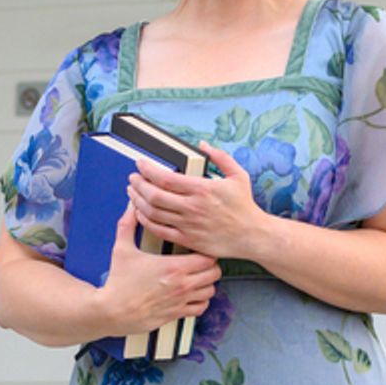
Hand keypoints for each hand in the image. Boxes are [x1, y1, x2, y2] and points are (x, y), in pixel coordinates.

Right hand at [97, 204, 221, 338]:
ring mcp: (181, 301)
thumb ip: (128, 224)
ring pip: (211, 291)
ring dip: (207, 283)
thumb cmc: (118, 282)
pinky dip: (201, 301)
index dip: (206, 251)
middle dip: (210, 266)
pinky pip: (201, 308)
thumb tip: (132, 206)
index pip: (208, 256)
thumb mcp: (122, 249)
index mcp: (173, 267)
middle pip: (214, 273)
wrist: (112, 311)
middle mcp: (182, 285)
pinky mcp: (177, 314)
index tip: (198, 248)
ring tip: (198, 277)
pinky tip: (192, 295)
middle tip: (201, 262)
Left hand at [127, 145, 267, 261]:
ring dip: (138, 201)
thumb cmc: (245, 206)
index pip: (165, 178)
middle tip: (133, 178)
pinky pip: (159, 230)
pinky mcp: (187, 239)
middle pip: (154, 195)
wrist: (252, 236)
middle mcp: (192, 207)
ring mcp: (188, 225)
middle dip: (138, 184)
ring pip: (153, 213)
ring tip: (133, 192)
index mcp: (202, 189)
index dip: (148, 169)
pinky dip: (146, 221)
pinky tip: (141, 213)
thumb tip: (203, 145)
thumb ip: (220, 157)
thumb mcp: (238, 175)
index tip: (140, 163)